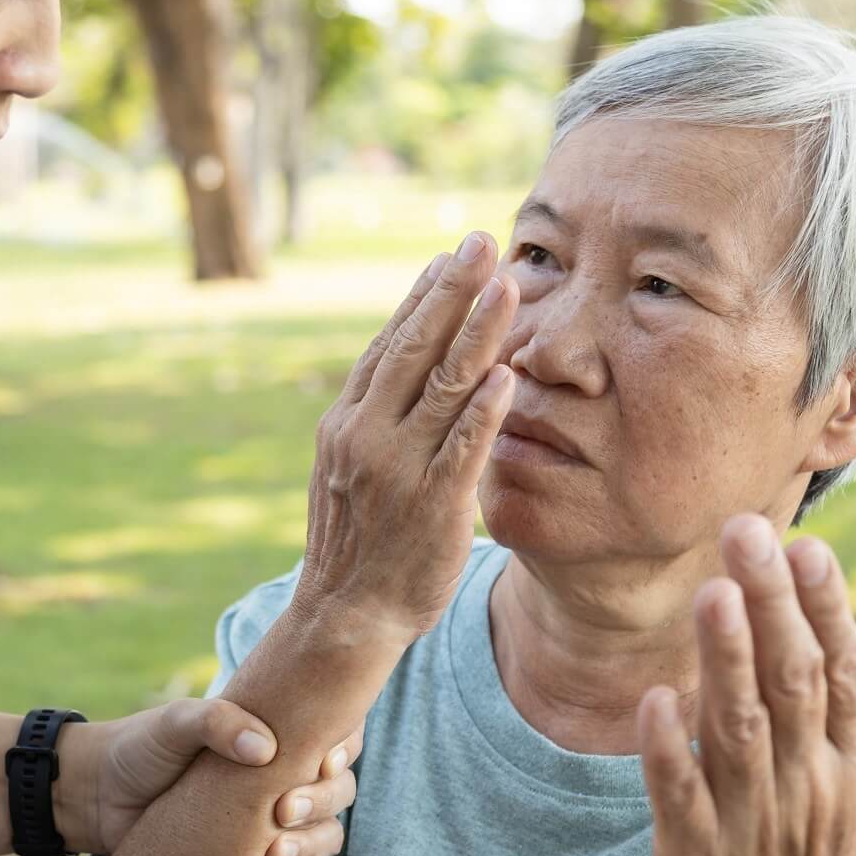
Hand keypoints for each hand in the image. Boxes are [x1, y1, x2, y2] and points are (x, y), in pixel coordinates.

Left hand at [63, 701, 360, 855]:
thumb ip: (216, 723)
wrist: (94, 800)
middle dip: (322, 803)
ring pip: (325, 836)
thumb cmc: (138, 748)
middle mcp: (281, 777)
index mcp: (274, 733)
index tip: (325, 762)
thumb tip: (264, 748)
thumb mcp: (174, 724)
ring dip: (314, 846)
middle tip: (283, 810)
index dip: (345, 748)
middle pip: (338, 791)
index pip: (335, 735)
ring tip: (275, 854)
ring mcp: (269, 822)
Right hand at [289, 233, 518, 644]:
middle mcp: (365, 435)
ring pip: (442, 387)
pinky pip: (462, 449)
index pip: (389, 343)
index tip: (452, 252)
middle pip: (414, 348)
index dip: (423, 294)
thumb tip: (415, 360)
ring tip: (509, 287)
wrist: (347, 614)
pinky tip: (508, 375)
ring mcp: (397, 469)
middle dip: (452, 291)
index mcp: (346, 421)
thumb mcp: (353, 465)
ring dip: (478, 333)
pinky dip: (484, 410)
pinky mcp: (432, 505)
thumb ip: (381, 415)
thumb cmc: (362, 537)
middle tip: (482, 241)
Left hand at [638, 515, 855, 855]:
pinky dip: (668, 747)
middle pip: (793, 682)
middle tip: (746, 530)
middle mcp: (808, 788)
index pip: (844, 671)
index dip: (827, 606)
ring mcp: (751, 823)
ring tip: (712, 591)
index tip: (808, 544)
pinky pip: (678, 794)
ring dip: (725, 659)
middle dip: (771, 603)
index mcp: (853, 769)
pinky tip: (654, 697)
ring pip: (738, 728)